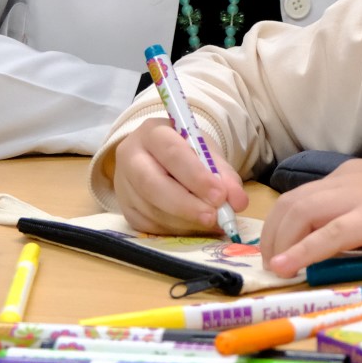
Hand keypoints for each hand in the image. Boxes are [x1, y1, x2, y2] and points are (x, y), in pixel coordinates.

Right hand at [113, 119, 249, 234]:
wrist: (159, 157)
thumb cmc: (186, 152)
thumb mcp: (207, 152)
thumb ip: (224, 175)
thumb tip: (238, 201)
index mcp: (153, 132)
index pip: (172, 153)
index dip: (196, 176)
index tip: (219, 196)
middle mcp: (131, 156)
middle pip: (152, 183)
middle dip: (186, 204)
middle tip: (212, 216)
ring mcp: (123, 184)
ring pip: (151, 208)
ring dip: (184, 220)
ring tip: (209, 223)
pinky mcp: (125, 209)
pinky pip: (148, 224)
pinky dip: (174, 229)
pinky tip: (193, 226)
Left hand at [258, 150, 361, 276]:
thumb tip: (343, 242)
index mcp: (351, 176)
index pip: (302, 195)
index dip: (281, 223)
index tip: (275, 248)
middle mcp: (347, 181)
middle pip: (291, 203)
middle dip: (273, 235)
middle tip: (269, 264)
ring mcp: (360, 197)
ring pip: (301, 213)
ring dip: (280, 243)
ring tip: (274, 270)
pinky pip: (328, 235)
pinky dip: (301, 251)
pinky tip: (286, 267)